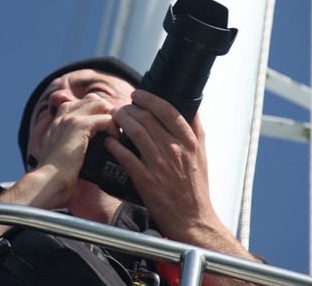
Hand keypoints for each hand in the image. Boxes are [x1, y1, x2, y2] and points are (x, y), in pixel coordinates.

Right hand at [34, 94, 119, 204]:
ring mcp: (70, 118)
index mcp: (60, 120)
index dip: (100, 114)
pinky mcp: (78, 125)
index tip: (109, 131)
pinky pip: (106, 118)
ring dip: (112, 118)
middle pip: (94, 100)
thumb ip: (78, 145)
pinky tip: (114, 144)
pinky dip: (114, 130)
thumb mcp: (67, 155)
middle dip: (108, 113)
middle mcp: (64, 115)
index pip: (85, 104)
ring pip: (101, 104)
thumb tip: (97, 147)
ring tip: (116, 136)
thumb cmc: (58, 176)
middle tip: (115, 132)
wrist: (48, 182)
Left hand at [104, 90, 212, 239]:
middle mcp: (174, 150)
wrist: (192, 218)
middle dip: (129, 107)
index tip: (137, 94)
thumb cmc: (196, 187)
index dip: (149, 98)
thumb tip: (192, 108)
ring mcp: (159, 164)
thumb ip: (196, 129)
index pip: (167, 110)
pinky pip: (126, 156)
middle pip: (147, 118)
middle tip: (120, 106)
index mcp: (188, 141)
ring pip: (135, 132)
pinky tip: (109, 141)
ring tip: (112, 116)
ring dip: (120, 120)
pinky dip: (115, 146)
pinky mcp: (146, 179)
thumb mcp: (202, 154)